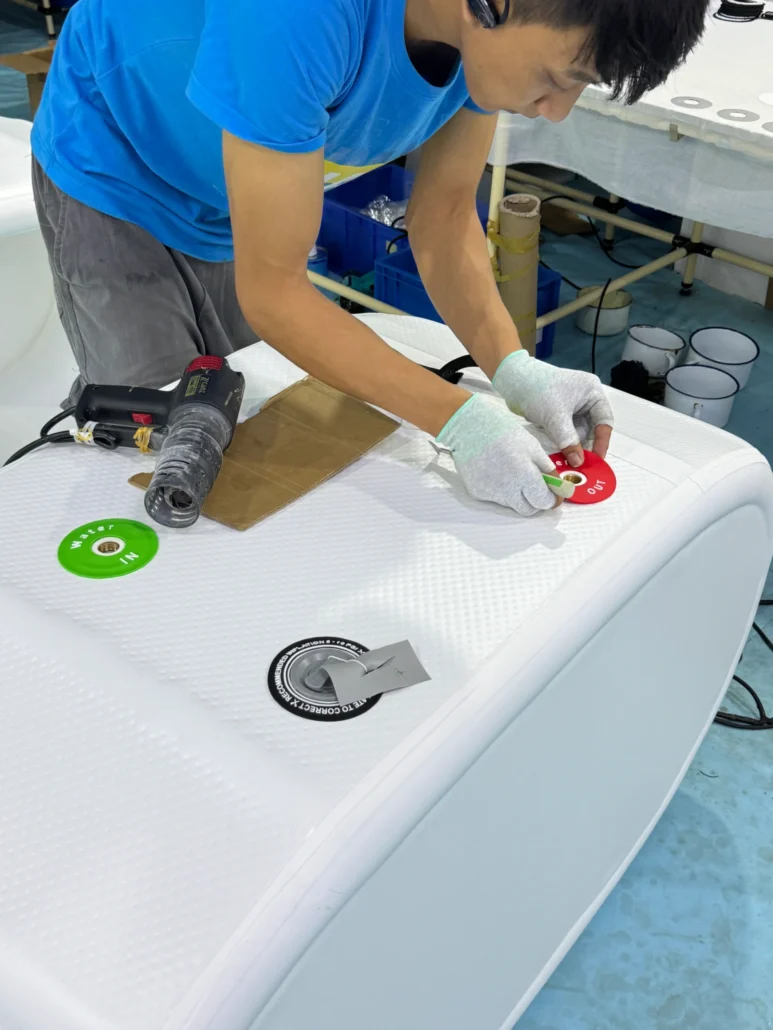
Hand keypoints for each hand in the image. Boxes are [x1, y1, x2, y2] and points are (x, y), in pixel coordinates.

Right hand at [436, 394, 558, 516]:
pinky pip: (496, 497)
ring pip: (512, 504)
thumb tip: (557, 486)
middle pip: (528, 510)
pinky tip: (496, 471)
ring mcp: (490, 493)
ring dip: (517, 494)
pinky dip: (501, 489)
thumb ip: (546, 470)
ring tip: (512, 472)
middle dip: (536, 501)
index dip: (551, 499)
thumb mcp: (533, 447)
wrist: (469, 428)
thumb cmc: (502, 432)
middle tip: (536, 487)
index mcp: (524, 476)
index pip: (544, 502)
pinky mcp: (477, 493)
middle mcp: (507, 490)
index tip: (554, 495)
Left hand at [492, 351, 613, 467]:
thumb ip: (568, 441)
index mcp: (592, 392)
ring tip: (572, 463)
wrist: (514, 380)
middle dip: (587, 446)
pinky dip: (565, 442)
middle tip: (583, 465)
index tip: (597, 458)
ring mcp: (573, 406)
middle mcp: (586, 399)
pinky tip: (562, 454)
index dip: (601, 441)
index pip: (604, 420)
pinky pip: (567, 431)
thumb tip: (578, 462)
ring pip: (579, 432)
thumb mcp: (556, 417)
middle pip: (592, 428)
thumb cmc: (538, 390)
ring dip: (574, 446)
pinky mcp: (560, 413)